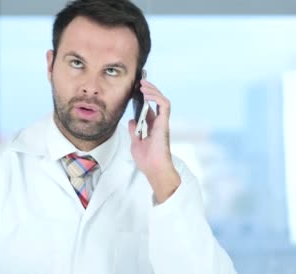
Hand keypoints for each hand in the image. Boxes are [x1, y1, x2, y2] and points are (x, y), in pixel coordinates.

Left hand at [128, 79, 180, 202]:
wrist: (154, 169)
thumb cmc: (147, 160)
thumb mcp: (135, 143)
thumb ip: (133, 131)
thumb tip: (131, 120)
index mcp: (152, 126)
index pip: (150, 107)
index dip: (144, 97)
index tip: (135, 89)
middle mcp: (158, 122)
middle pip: (156, 101)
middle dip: (149, 89)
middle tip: (139, 81)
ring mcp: (162, 122)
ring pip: (162, 99)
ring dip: (152, 90)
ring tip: (142, 84)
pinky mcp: (164, 122)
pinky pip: (164, 104)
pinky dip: (156, 96)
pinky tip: (146, 93)